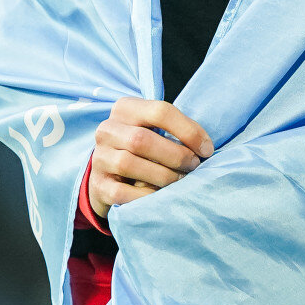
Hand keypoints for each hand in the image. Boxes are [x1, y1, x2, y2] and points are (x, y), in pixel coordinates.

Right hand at [89, 98, 213, 218]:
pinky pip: (123, 192)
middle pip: (142, 140)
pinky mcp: (98, 185)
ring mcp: (99, 158)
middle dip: (176, 155)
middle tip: (194, 166)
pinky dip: (146, 196)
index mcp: (125, 108)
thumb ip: (174, 130)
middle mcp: (107, 130)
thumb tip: (205, 147)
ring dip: (163, 176)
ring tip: (181, 180)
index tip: (206, 149)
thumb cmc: (142, 148)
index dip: (188, 130)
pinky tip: (161, 196)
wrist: (109, 173)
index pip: (160, 111)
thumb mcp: (154, 129)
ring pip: (130, 164)